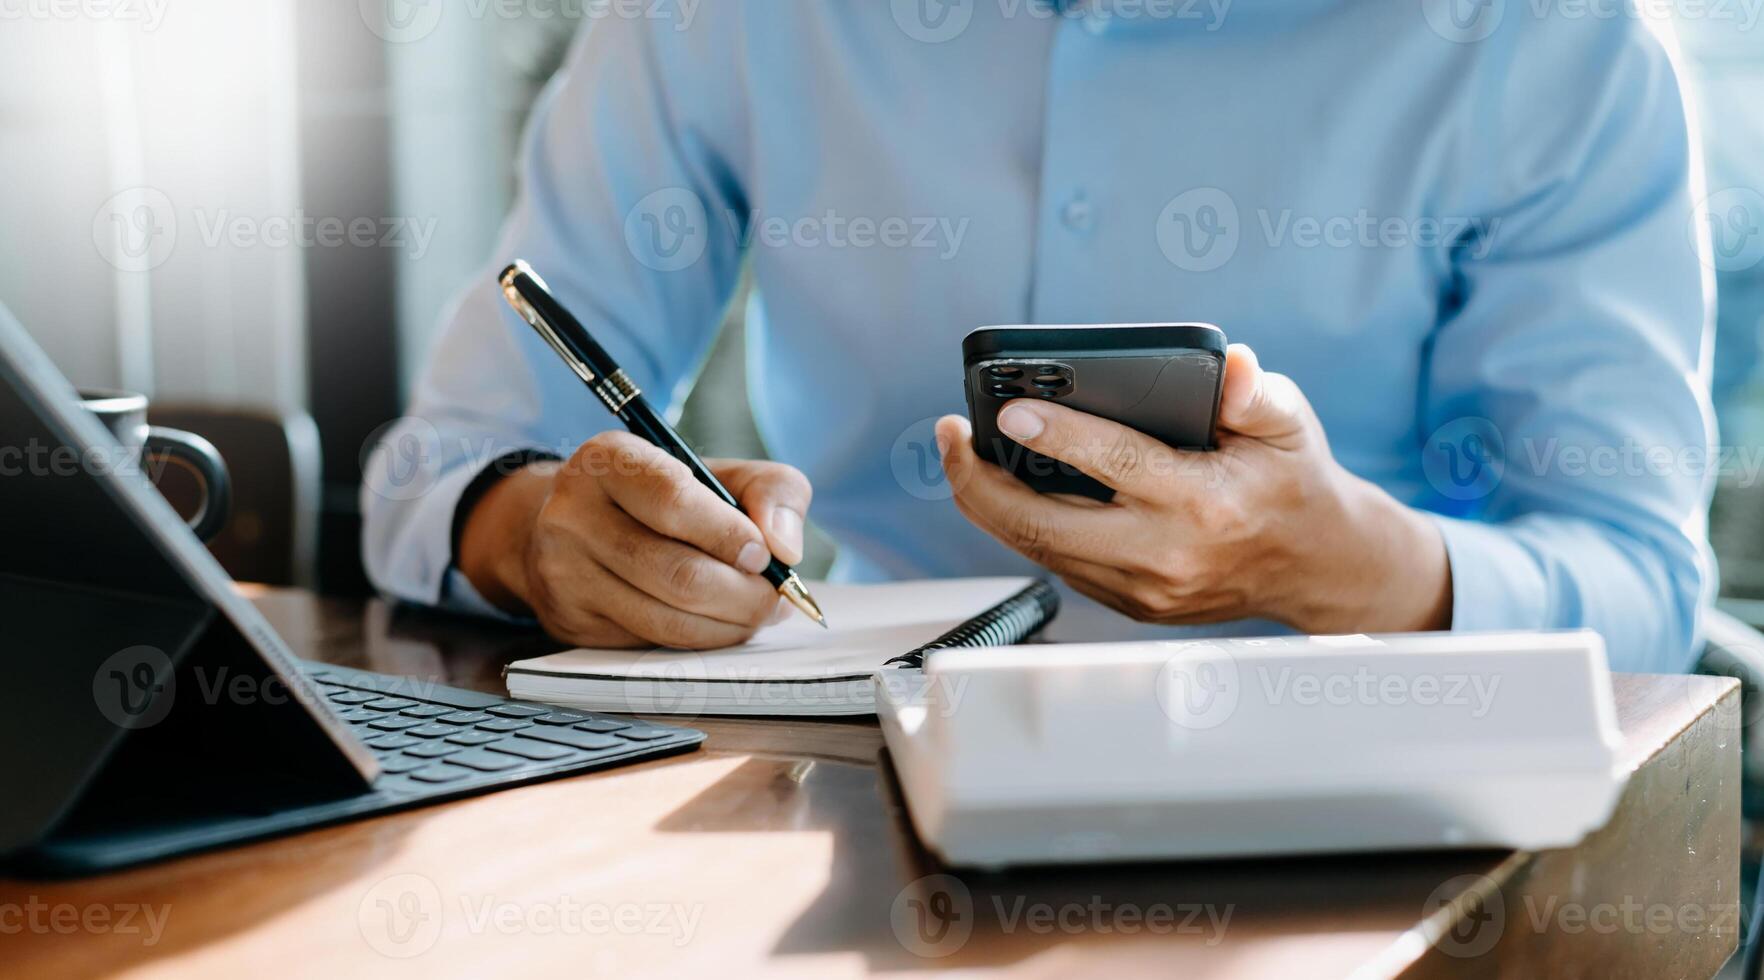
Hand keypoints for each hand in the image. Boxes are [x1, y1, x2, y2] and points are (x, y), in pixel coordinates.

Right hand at [459, 431, 810, 648]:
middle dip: (744, 594)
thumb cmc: (664, 498)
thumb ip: (771, 490)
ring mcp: (565, 572)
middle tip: (775, 598)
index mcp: (608, 460)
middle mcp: (573, 514)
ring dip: (729, 624)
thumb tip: (785, 547)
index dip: (729, 535)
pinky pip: (652, 643)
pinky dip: (701, 640)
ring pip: (667, 618)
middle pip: (676, 573)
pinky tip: (719, 623)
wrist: (578, 527)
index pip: (673, 502)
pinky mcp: (571, 620)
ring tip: (757, 612)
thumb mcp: (719, 472)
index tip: (764, 555)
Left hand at [936, 345, 1451, 633]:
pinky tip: (999, 485)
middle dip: (981, 481)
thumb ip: (1254, 391)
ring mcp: (1145, 589)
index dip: (1057, 435)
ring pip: (1040, 549)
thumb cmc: (1293, 480)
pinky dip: (1020, 524)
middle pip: (1047, 525)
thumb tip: (1230, 365)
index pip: (1116, 464)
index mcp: (1205, 503)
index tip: (1010, 410)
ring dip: (989, 503)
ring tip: (958, 453)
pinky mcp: (1130, 603)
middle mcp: (1167, 553)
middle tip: (949, 434)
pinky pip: (1057, 561)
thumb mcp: (1288, 421)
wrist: (1317, 564)